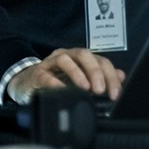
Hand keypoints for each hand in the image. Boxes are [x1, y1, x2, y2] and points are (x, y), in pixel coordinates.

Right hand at [6, 48, 124, 104]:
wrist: (28, 83)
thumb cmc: (57, 80)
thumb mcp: (81, 79)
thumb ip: (101, 76)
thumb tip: (121, 75)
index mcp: (80, 58)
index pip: (100, 60)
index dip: (110, 76)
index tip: (115, 94)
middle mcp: (66, 56)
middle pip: (83, 55)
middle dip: (95, 72)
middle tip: (100, 90)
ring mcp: (51, 63)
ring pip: (65, 60)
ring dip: (77, 74)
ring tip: (84, 89)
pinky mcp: (37, 74)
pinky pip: (46, 76)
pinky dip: (55, 83)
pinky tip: (63, 92)